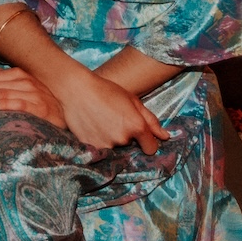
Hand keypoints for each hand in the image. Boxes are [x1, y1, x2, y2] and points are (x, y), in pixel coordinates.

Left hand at [0, 67, 67, 128]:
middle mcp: (26, 80)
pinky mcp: (42, 107)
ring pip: (2, 92)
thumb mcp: (23, 93)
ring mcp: (35, 93)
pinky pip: (19, 102)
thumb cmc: (42, 107)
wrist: (68, 119)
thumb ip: (5, 86)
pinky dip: (4, 103)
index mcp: (19, 75)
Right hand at [50, 69, 169, 154]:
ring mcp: (106, 145)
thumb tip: (165, 137)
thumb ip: (151, 120)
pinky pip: (101, 150)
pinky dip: (99, 141)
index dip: (147, 141)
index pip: (151, 148)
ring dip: (112, 139)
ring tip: (102, 120)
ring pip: (115, 148)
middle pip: (131, 147)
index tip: (141, 135)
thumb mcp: (132, 100)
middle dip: (127, 137)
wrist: (76, 90)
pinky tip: (94, 126)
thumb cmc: (106, 91)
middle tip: (115, 119)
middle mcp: (122, 139)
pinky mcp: (91, 148)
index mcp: (136, 126)